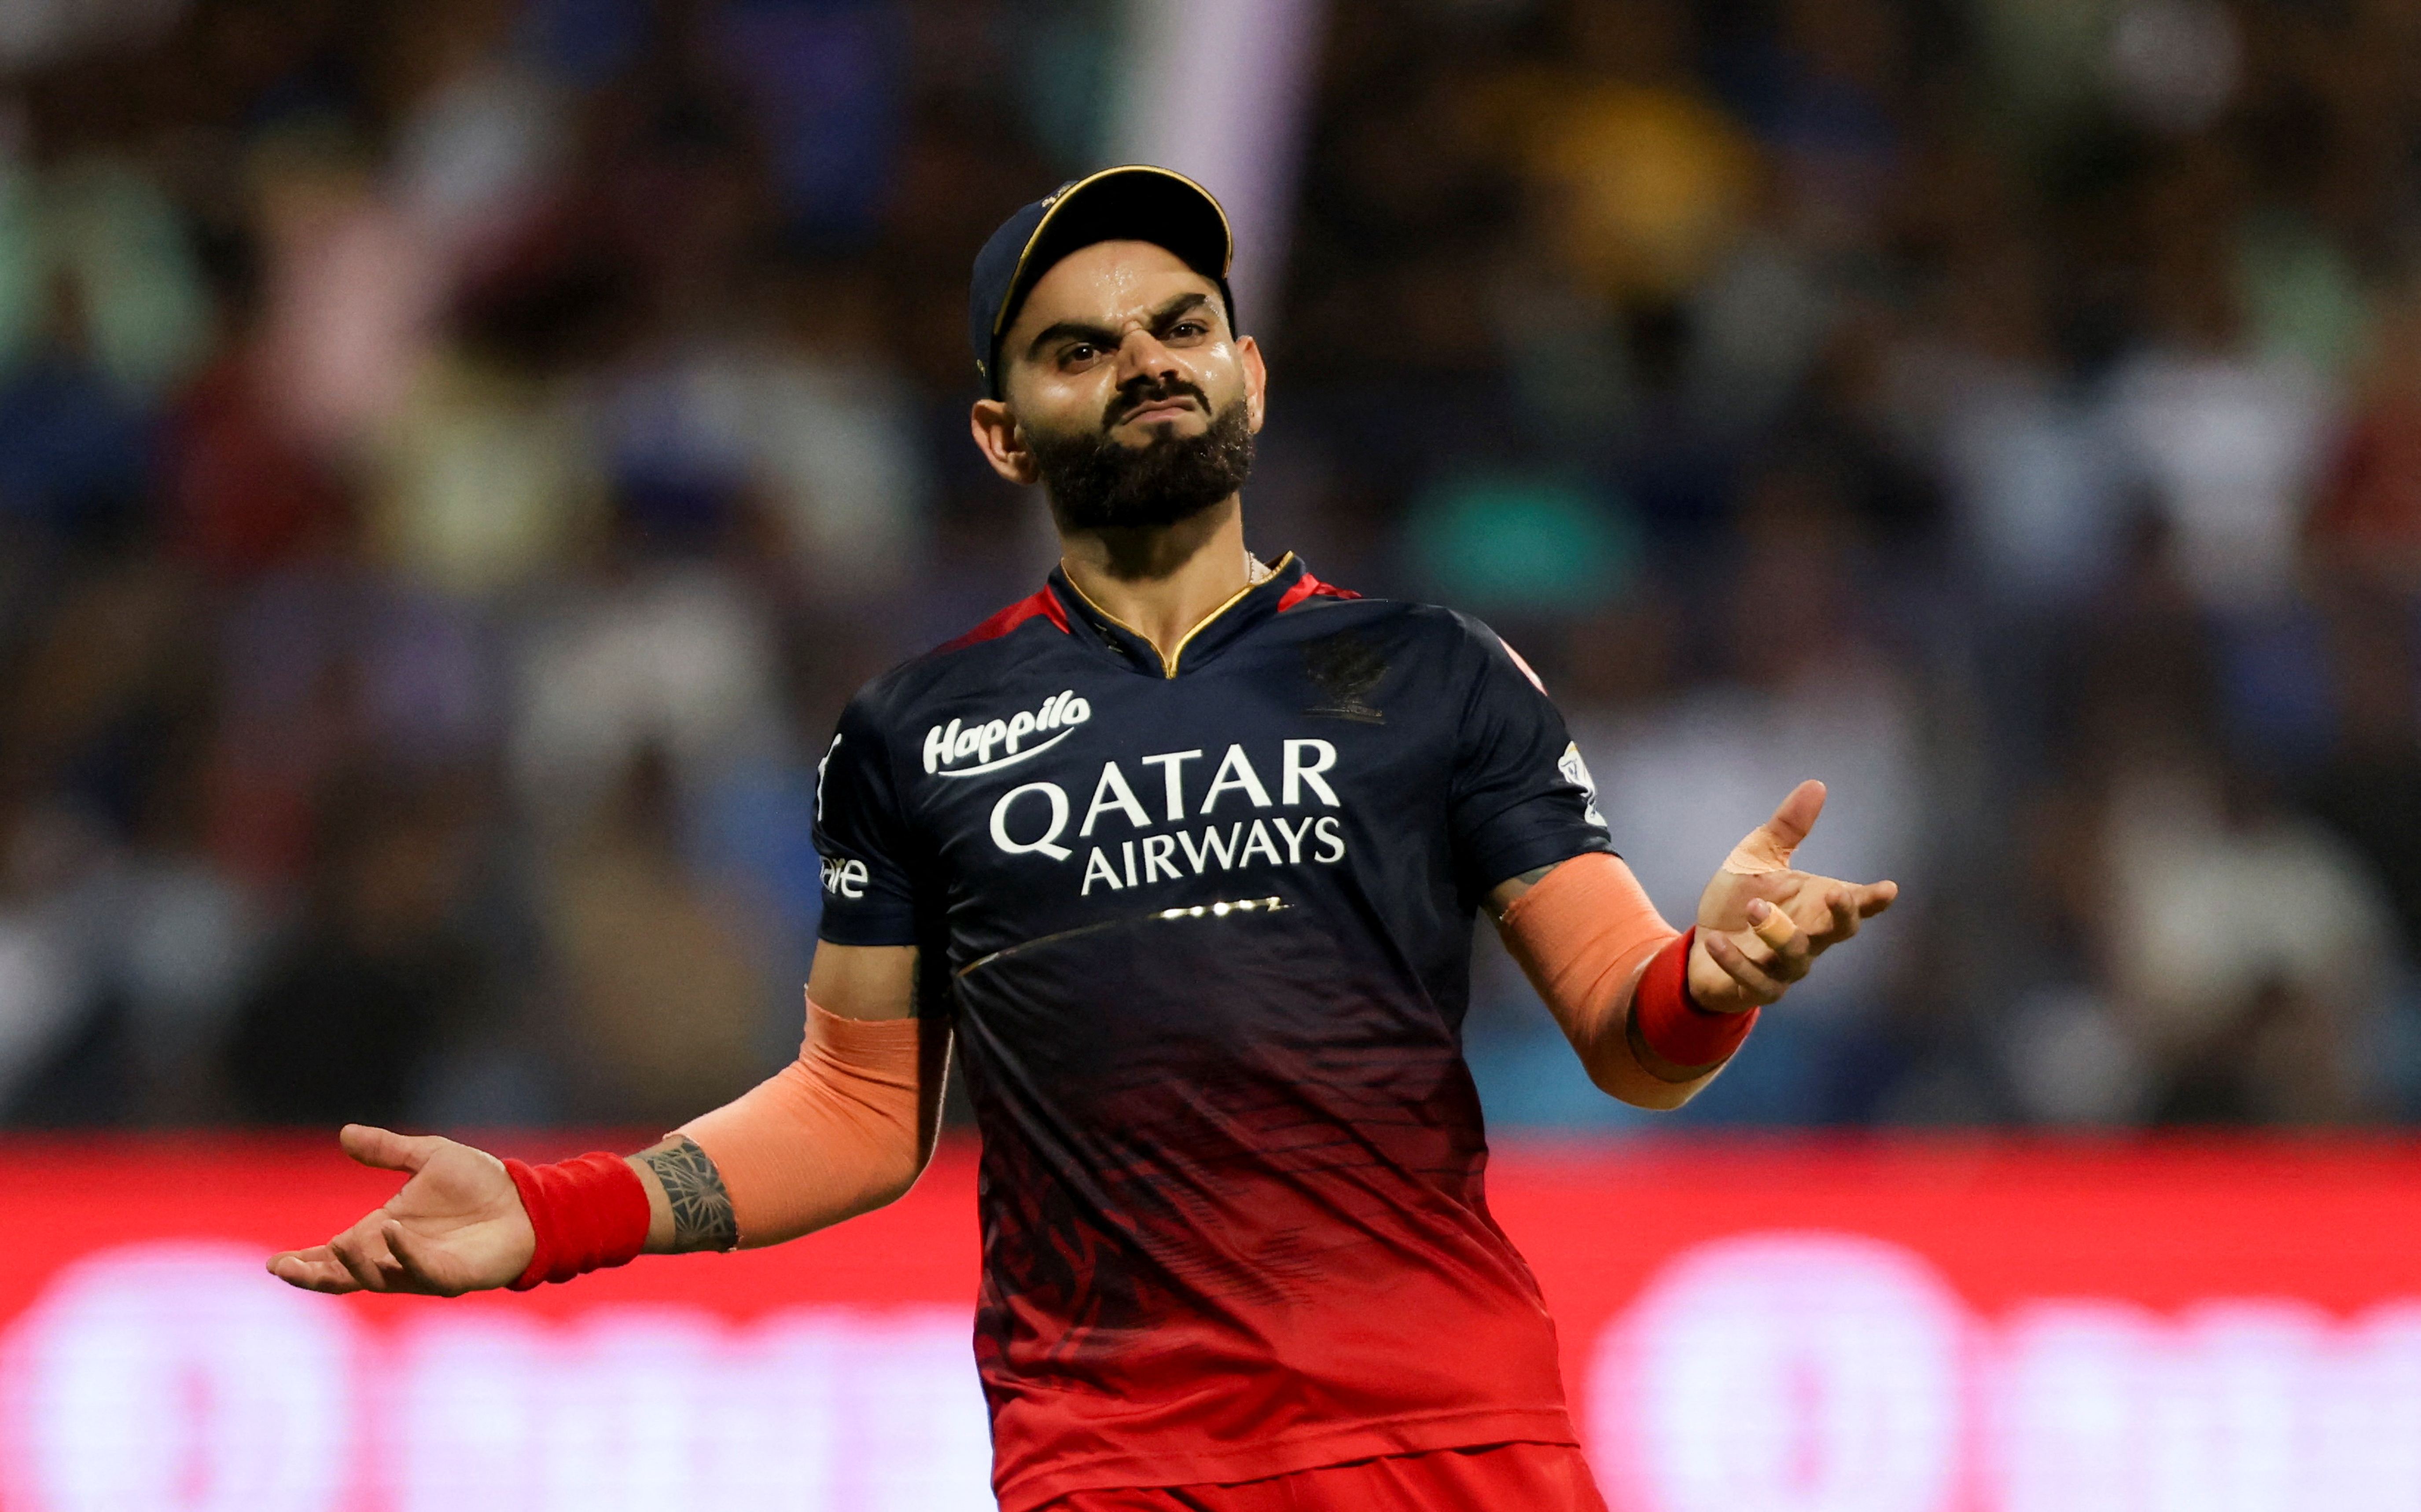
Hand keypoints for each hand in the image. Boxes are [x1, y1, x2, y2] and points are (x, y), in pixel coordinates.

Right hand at [267, 1123, 534, 1296]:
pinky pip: (420, 1270)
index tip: (273, 1265)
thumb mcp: (428, 1157)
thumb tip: (346, 1133)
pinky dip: (403, 1253)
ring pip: (375, 1278)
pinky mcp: (450, 1276)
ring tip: (338, 1243)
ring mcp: (420, 1270)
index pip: (332, 1254)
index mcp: (381, 1233)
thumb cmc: (479, 1184)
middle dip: (314, 1275)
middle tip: (285, 1269)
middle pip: (343, 1276)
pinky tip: (391, 1231)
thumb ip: (387, 1150)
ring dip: (353, 1265)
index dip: (303, 1263)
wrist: (526, 1201)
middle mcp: (394, 1257)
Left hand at [1688, 779, 1897, 1013]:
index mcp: (1816, 907)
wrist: (1702, 944)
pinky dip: (1734, 961)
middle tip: (1836, 892)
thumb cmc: (1739, 900)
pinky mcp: (1755, 987)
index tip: (1889, 889)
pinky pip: (1751, 979)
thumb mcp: (1758, 857)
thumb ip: (1787, 827)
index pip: (1854, 904)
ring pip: (1794, 957)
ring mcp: (1784, 968)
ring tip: (1755, 907)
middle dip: (1841, 915)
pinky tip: (1716, 942)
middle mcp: (1809, 938)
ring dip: (1777, 932)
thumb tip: (1816, 784)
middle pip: (1838, 933)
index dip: (1872, 899)